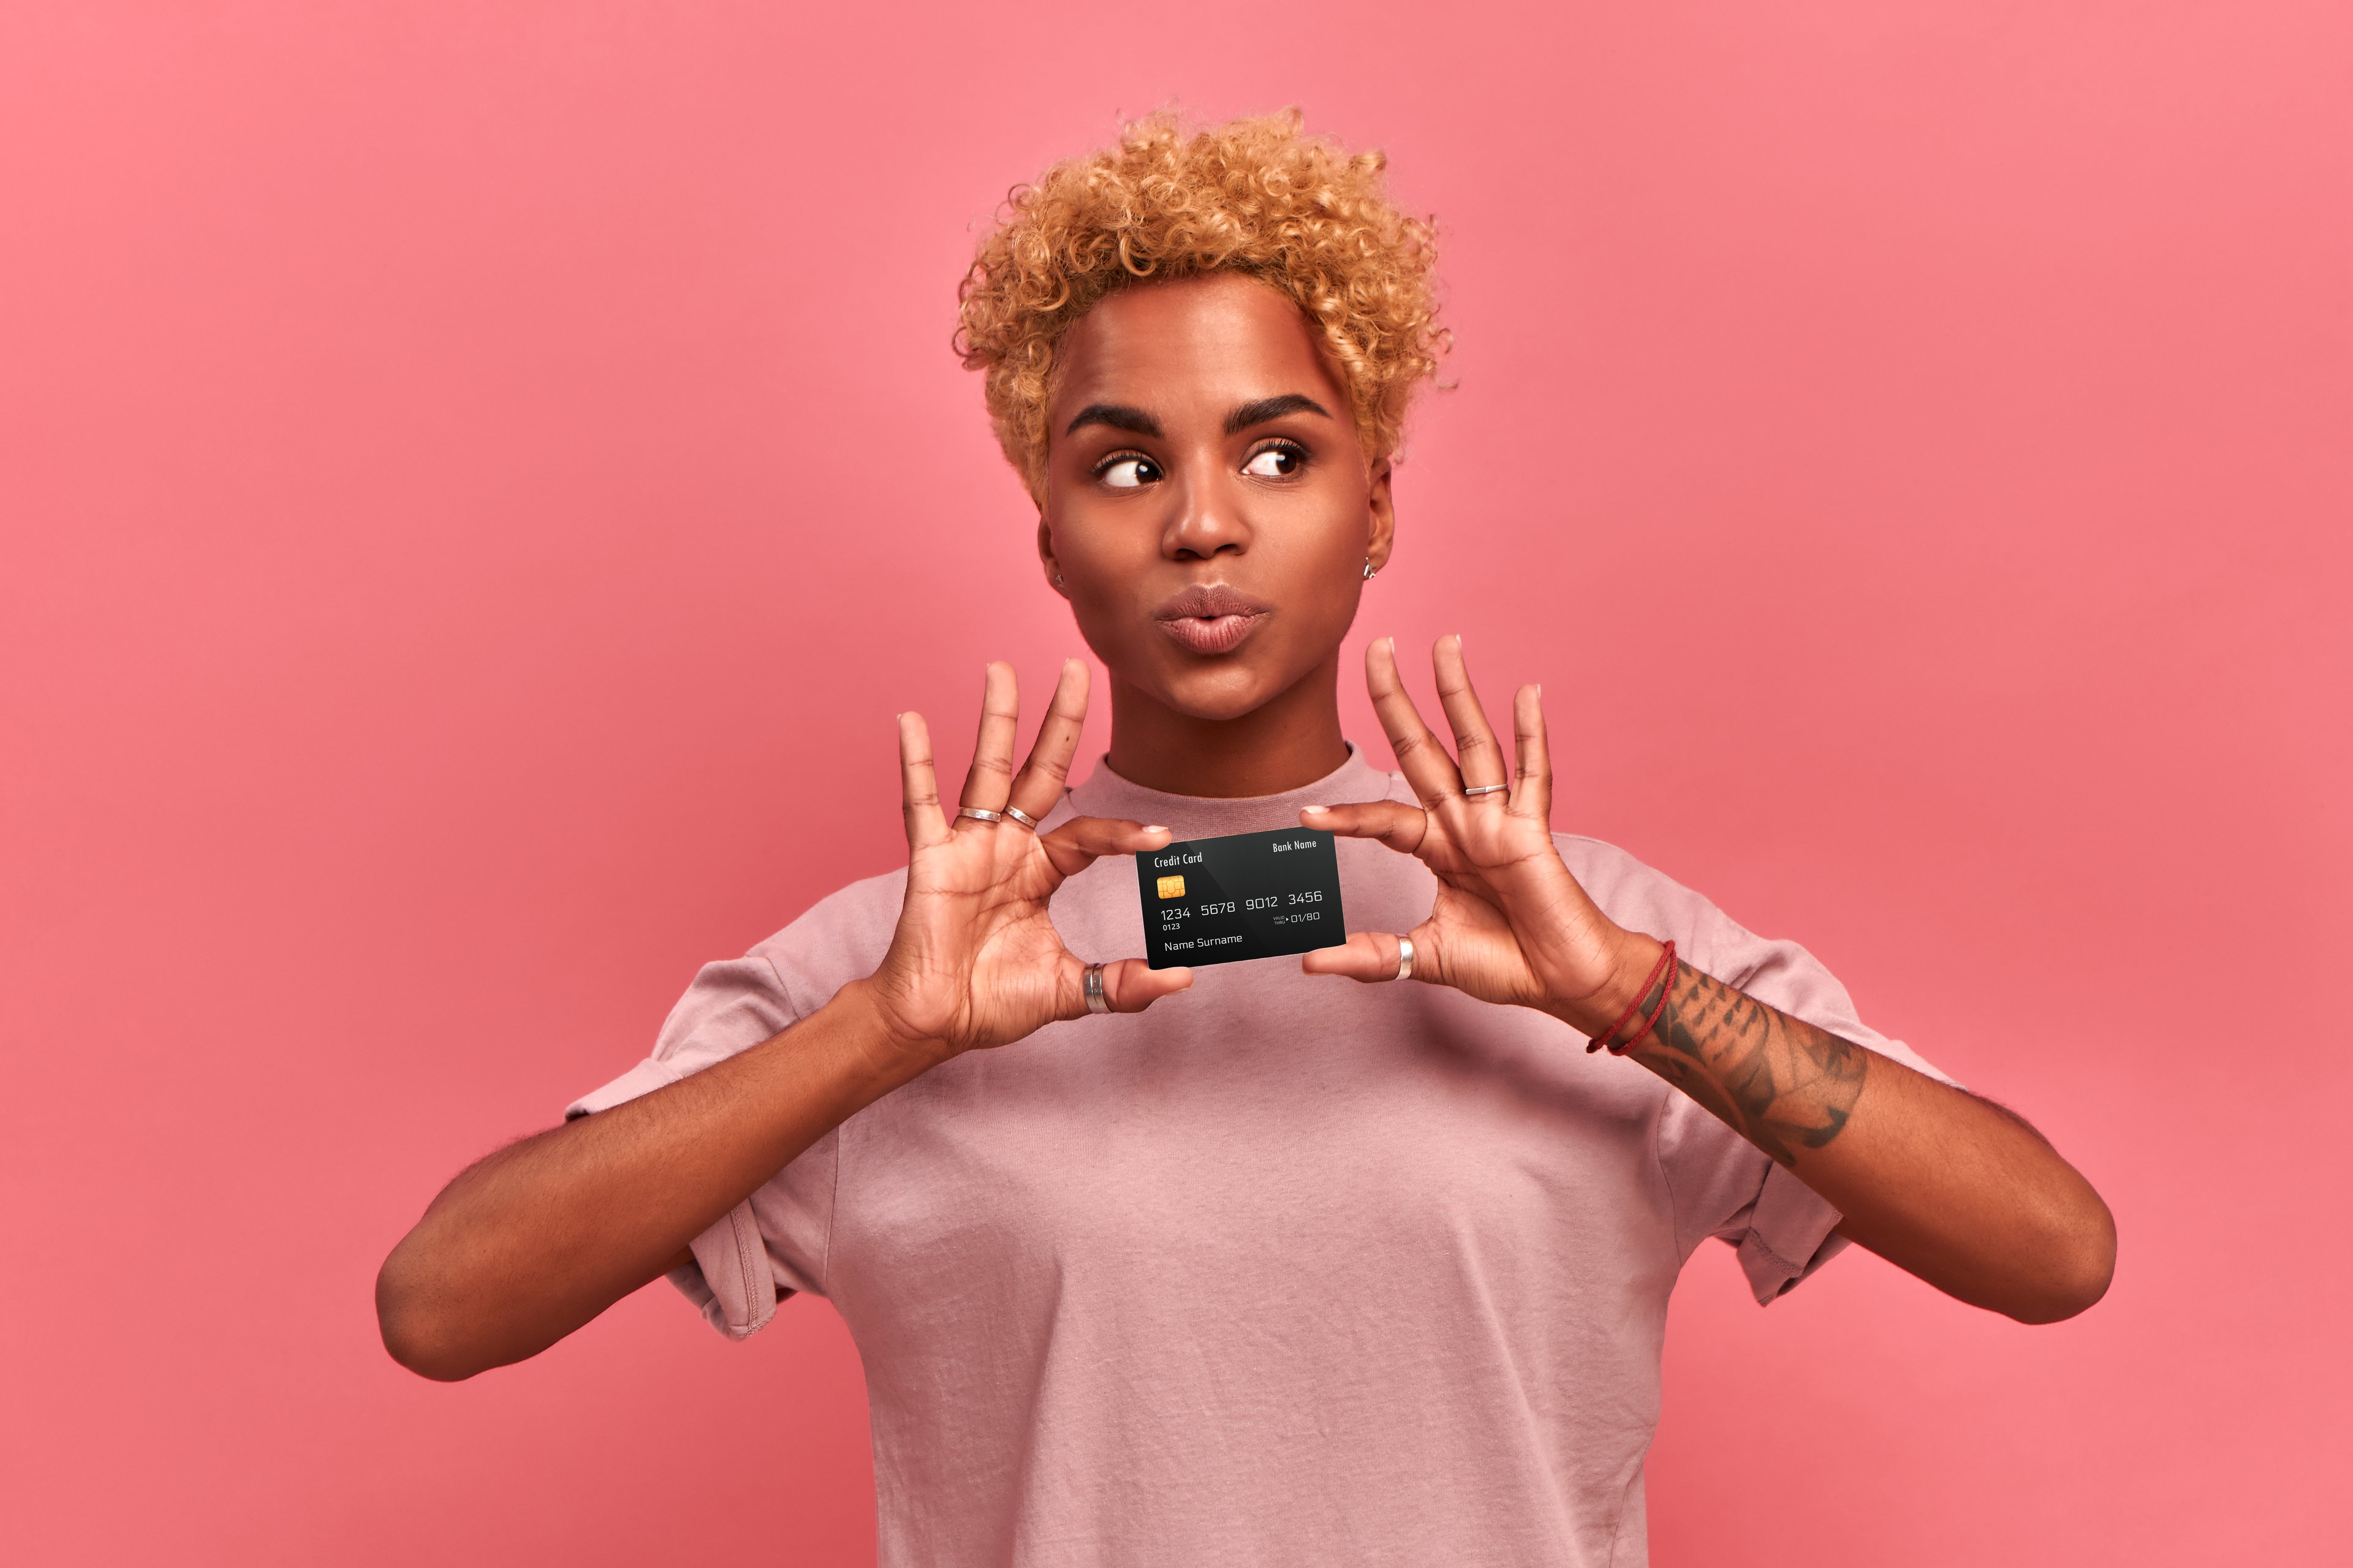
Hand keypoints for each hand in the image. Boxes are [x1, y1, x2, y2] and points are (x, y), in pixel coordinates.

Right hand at [865, 659, 1192, 1066]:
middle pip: (1040, 770)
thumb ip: (1123, 984)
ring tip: (1001, 669)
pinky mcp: (930, 858)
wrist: (937, 1022)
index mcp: (1040, 870)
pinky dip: (915, 763)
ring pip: (987, 771)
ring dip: (995, 720)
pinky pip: (920, 803)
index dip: (1123, 831)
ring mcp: (968, 847)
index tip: (1161, 837)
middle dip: (1060, 720)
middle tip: (1076, 667)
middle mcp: (1008, 848)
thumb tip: (1181, 979)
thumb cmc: (993, 1002)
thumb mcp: (1070, 990)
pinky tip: (911, 720)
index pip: (1089, 833)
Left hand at [1300, 636, 1658, 1034]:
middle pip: (1422, 748)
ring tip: (1444, 644)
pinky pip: (1533, 775)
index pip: (1385, 818)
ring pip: (1475, 744)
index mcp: (1438, 848)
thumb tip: (1310, 963)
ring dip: (1458, 694)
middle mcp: (1465, 823)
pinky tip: (1526, 693)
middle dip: (1397, 700)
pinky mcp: (1534, 830)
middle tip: (1376, 647)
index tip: (1305, 816)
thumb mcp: (1425, 956)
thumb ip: (1372, 957)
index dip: (1348, 817)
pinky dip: (1532, 734)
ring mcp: (1500, 820)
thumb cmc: (1506, 964)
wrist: (1563, 981)